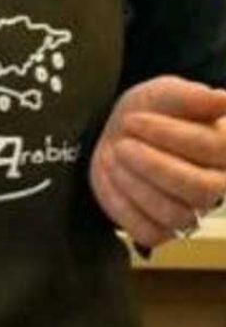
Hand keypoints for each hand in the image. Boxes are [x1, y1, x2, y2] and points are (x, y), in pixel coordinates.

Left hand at [89, 76, 225, 247]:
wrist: (120, 134)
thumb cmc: (151, 113)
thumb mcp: (164, 93)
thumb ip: (191, 96)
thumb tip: (224, 99)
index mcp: (225, 148)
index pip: (213, 148)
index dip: (170, 134)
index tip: (134, 119)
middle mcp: (217, 184)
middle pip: (201, 189)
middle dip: (155, 166)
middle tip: (122, 145)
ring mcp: (191, 211)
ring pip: (176, 215)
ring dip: (136, 185)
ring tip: (115, 156)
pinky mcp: (160, 229)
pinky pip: (149, 233)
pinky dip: (123, 206)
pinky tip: (112, 177)